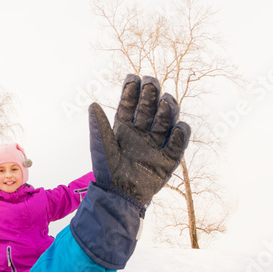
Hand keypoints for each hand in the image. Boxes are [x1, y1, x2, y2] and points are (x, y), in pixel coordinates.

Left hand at [88, 75, 190, 204]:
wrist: (119, 195)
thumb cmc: (107, 170)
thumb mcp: (102, 145)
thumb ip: (99, 125)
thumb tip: (92, 103)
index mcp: (125, 129)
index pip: (131, 105)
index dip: (132, 91)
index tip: (134, 77)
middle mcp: (142, 133)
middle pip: (150, 109)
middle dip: (151, 94)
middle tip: (151, 82)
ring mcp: (156, 144)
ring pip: (166, 121)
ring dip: (168, 109)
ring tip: (166, 100)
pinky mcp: (168, 159)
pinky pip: (178, 143)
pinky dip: (180, 134)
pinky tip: (178, 126)